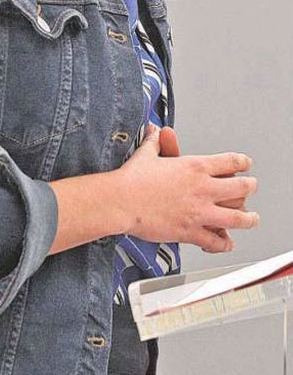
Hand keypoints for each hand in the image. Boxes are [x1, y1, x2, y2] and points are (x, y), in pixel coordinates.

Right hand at [117, 124, 258, 252]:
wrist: (121, 201)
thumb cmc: (132, 179)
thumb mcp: (146, 154)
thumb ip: (155, 142)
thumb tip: (155, 131)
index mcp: (195, 167)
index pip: (231, 162)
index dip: (243, 162)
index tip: (246, 164)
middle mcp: (203, 189)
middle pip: (242, 188)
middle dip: (250, 187)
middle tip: (252, 188)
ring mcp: (200, 212)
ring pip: (238, 218)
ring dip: (248, 219)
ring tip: (252, 218)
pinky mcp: (191, 232)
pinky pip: (216, 241)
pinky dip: (224, 243)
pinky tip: (226, 242)